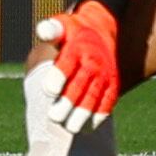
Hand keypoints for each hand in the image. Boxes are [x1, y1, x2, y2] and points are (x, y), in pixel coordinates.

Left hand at [39, 2, 122, 131]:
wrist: (101, 30)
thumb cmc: (72, 32)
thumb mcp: (62, 25)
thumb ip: (51, 30)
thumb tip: (42, 31)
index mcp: (77, 48)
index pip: (68, 64)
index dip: (59, 77)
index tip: (48, 91)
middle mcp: (93, 63)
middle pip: (81, 85)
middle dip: (68, 102)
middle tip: (54, 117)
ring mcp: (104, 75)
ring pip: (94, 97)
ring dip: (83, 114)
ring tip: (70, 128)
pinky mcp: (112, 85)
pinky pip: (108, 102)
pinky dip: (99, 116)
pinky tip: (87, 129)